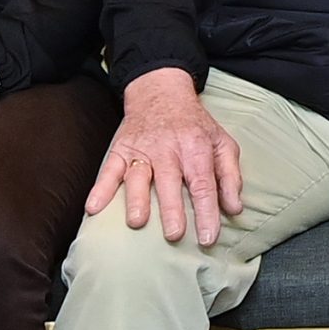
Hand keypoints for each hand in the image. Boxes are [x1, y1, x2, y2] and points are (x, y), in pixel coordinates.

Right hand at [86, 67, 243, 247]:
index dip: (206, 212)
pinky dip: (100, 188)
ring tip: (137, 222)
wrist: (161, 92)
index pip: (203, 184)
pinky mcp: (121, 149)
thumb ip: (229, 176)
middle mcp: (168, 149)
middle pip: (170, 182)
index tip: (208, 238)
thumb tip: (234, 209)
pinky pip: (109, 169)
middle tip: (174, 234)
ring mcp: (142, 150)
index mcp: (196, 149)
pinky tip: (94, 207)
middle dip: (172, 209)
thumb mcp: (222, 142)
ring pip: (138, 176)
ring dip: (137, 199)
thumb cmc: (195, 125)